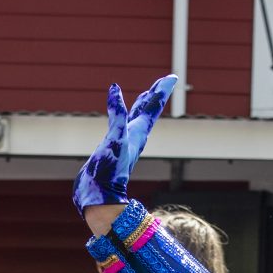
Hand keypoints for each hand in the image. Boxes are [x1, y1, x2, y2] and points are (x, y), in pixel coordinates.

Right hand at [74, 74, 177, 218]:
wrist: (99, 196)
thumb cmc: (109, 171)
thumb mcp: (115, 139)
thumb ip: (117, 114)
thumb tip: (115, 89)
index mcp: (138, 133)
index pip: (153, 107)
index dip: (161, 91)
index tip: (173, 77)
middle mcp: (134, 137)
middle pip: (147, 112)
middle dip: (154, 96)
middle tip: (164, 81)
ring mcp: (125, 144)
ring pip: (136, 120)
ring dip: (142, 106)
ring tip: (146, 95)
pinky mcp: (114, 149)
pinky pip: (122, 128)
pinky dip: (122, 117)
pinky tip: (120, 118)